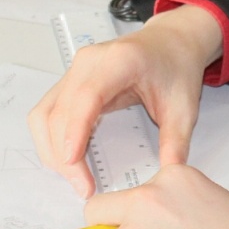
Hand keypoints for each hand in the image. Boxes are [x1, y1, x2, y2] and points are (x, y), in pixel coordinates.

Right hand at [30, 4, 222, 197]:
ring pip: (45, 113)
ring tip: (74, 177)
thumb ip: (176, 142)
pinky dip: (51, 138)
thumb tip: (167, 176)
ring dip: (51, 149)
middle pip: (59, 110)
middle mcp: (90, 62)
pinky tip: (69, 159)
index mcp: (120, 61)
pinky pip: (48, 111)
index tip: (73, 162)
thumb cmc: (175, 66)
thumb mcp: (184, 107)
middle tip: (83, 186)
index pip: (87, 96)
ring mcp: (75, 69)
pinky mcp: (70, 80)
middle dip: (64, 154)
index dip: (75, 130)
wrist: (171, 42)